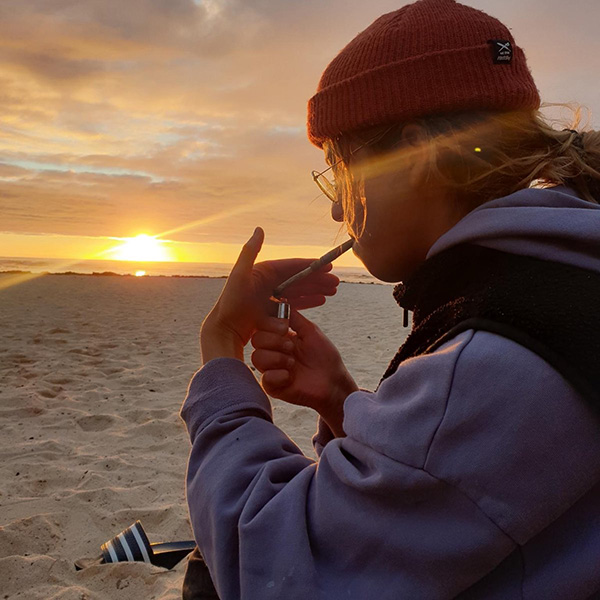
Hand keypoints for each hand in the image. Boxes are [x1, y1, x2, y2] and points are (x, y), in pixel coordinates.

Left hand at [200, 228, 339, 362]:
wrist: (224, 328)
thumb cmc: (231, 302)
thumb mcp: (240, 274)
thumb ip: (250, 251)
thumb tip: (259, 229)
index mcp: (264, 271)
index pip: (293, 267)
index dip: (311, 266)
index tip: (329, 266)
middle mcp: (268, 282)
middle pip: (299, 279)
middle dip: (319, 280)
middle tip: (336, 282)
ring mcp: (271, 297)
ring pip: (299, 291)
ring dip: (316, 290)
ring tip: (333, 291)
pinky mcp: (272, 311)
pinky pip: (294, 304)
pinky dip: (308, 302)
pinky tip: (321, 301)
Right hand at [251, 310, 357, 436]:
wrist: (333, 381)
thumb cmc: (324, 356)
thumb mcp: (310, 331)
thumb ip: (293, 317)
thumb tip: (279, 300)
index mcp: (280, 337)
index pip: (262, 325)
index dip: (270, 324)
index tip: (285, 327)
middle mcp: (272, 351)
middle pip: (256, 340)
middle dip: (274, 341)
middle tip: (291, 348)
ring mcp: (271, 369)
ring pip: (257, 358)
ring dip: (277, 358)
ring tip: (293, 364)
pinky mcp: (272, 386)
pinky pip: (265, 378)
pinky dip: (279, 376)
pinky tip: (291, 377)